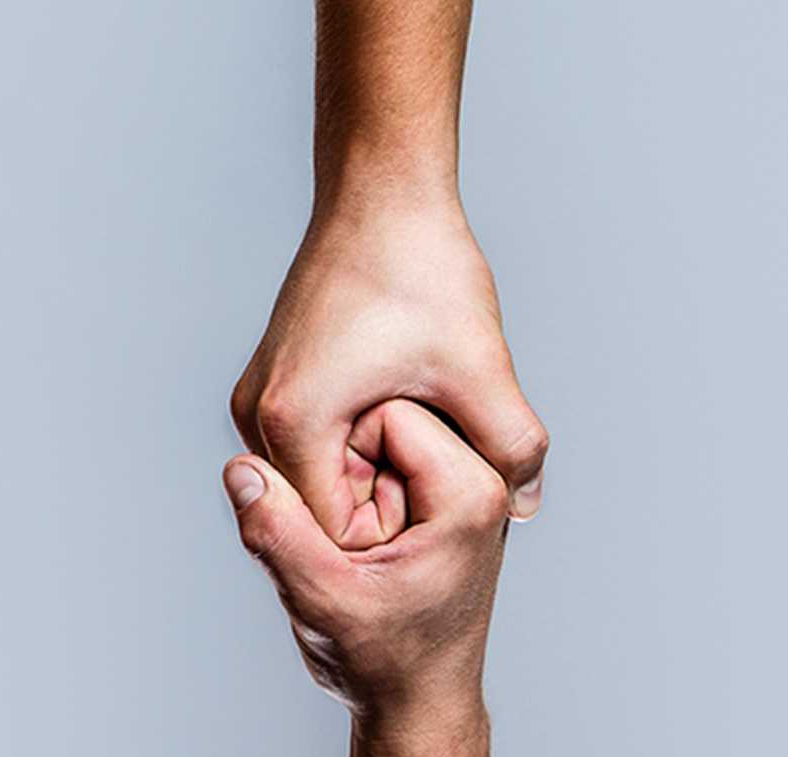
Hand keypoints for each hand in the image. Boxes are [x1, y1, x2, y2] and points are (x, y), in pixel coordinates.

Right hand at [224, 397, 508, 721]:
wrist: (418, 706)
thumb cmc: (385, 664)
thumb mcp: (322, 601)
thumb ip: (279, 532)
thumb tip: (240, 467)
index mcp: (470, 494)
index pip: (386, 411)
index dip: (339, 456)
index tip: (338, 522)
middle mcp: (481, 480)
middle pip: (386, 415)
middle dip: (346, 467)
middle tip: (347, 540)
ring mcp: (465, 489)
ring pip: (383, 438)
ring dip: (350, 481)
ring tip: (354, 546)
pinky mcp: (444, 501)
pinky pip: (389, 462)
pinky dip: (359, 493)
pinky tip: (356, 542)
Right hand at [231, 206, 547, 547]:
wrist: (385, 190)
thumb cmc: (421, 267)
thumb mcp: (480, 366)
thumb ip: (510, 445)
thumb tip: (527, 507)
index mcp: (293, 423)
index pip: (337, 535)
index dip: (400, 536)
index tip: (453, 518)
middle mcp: (260, 416)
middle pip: (327, 510)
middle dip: (394, 508)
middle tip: (460, 488)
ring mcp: (265, 399)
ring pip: (329, 475)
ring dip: (385, 474)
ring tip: (445, 448)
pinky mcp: (282, 381)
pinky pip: (325, 442)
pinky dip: (371, 445)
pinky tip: (422, 420)